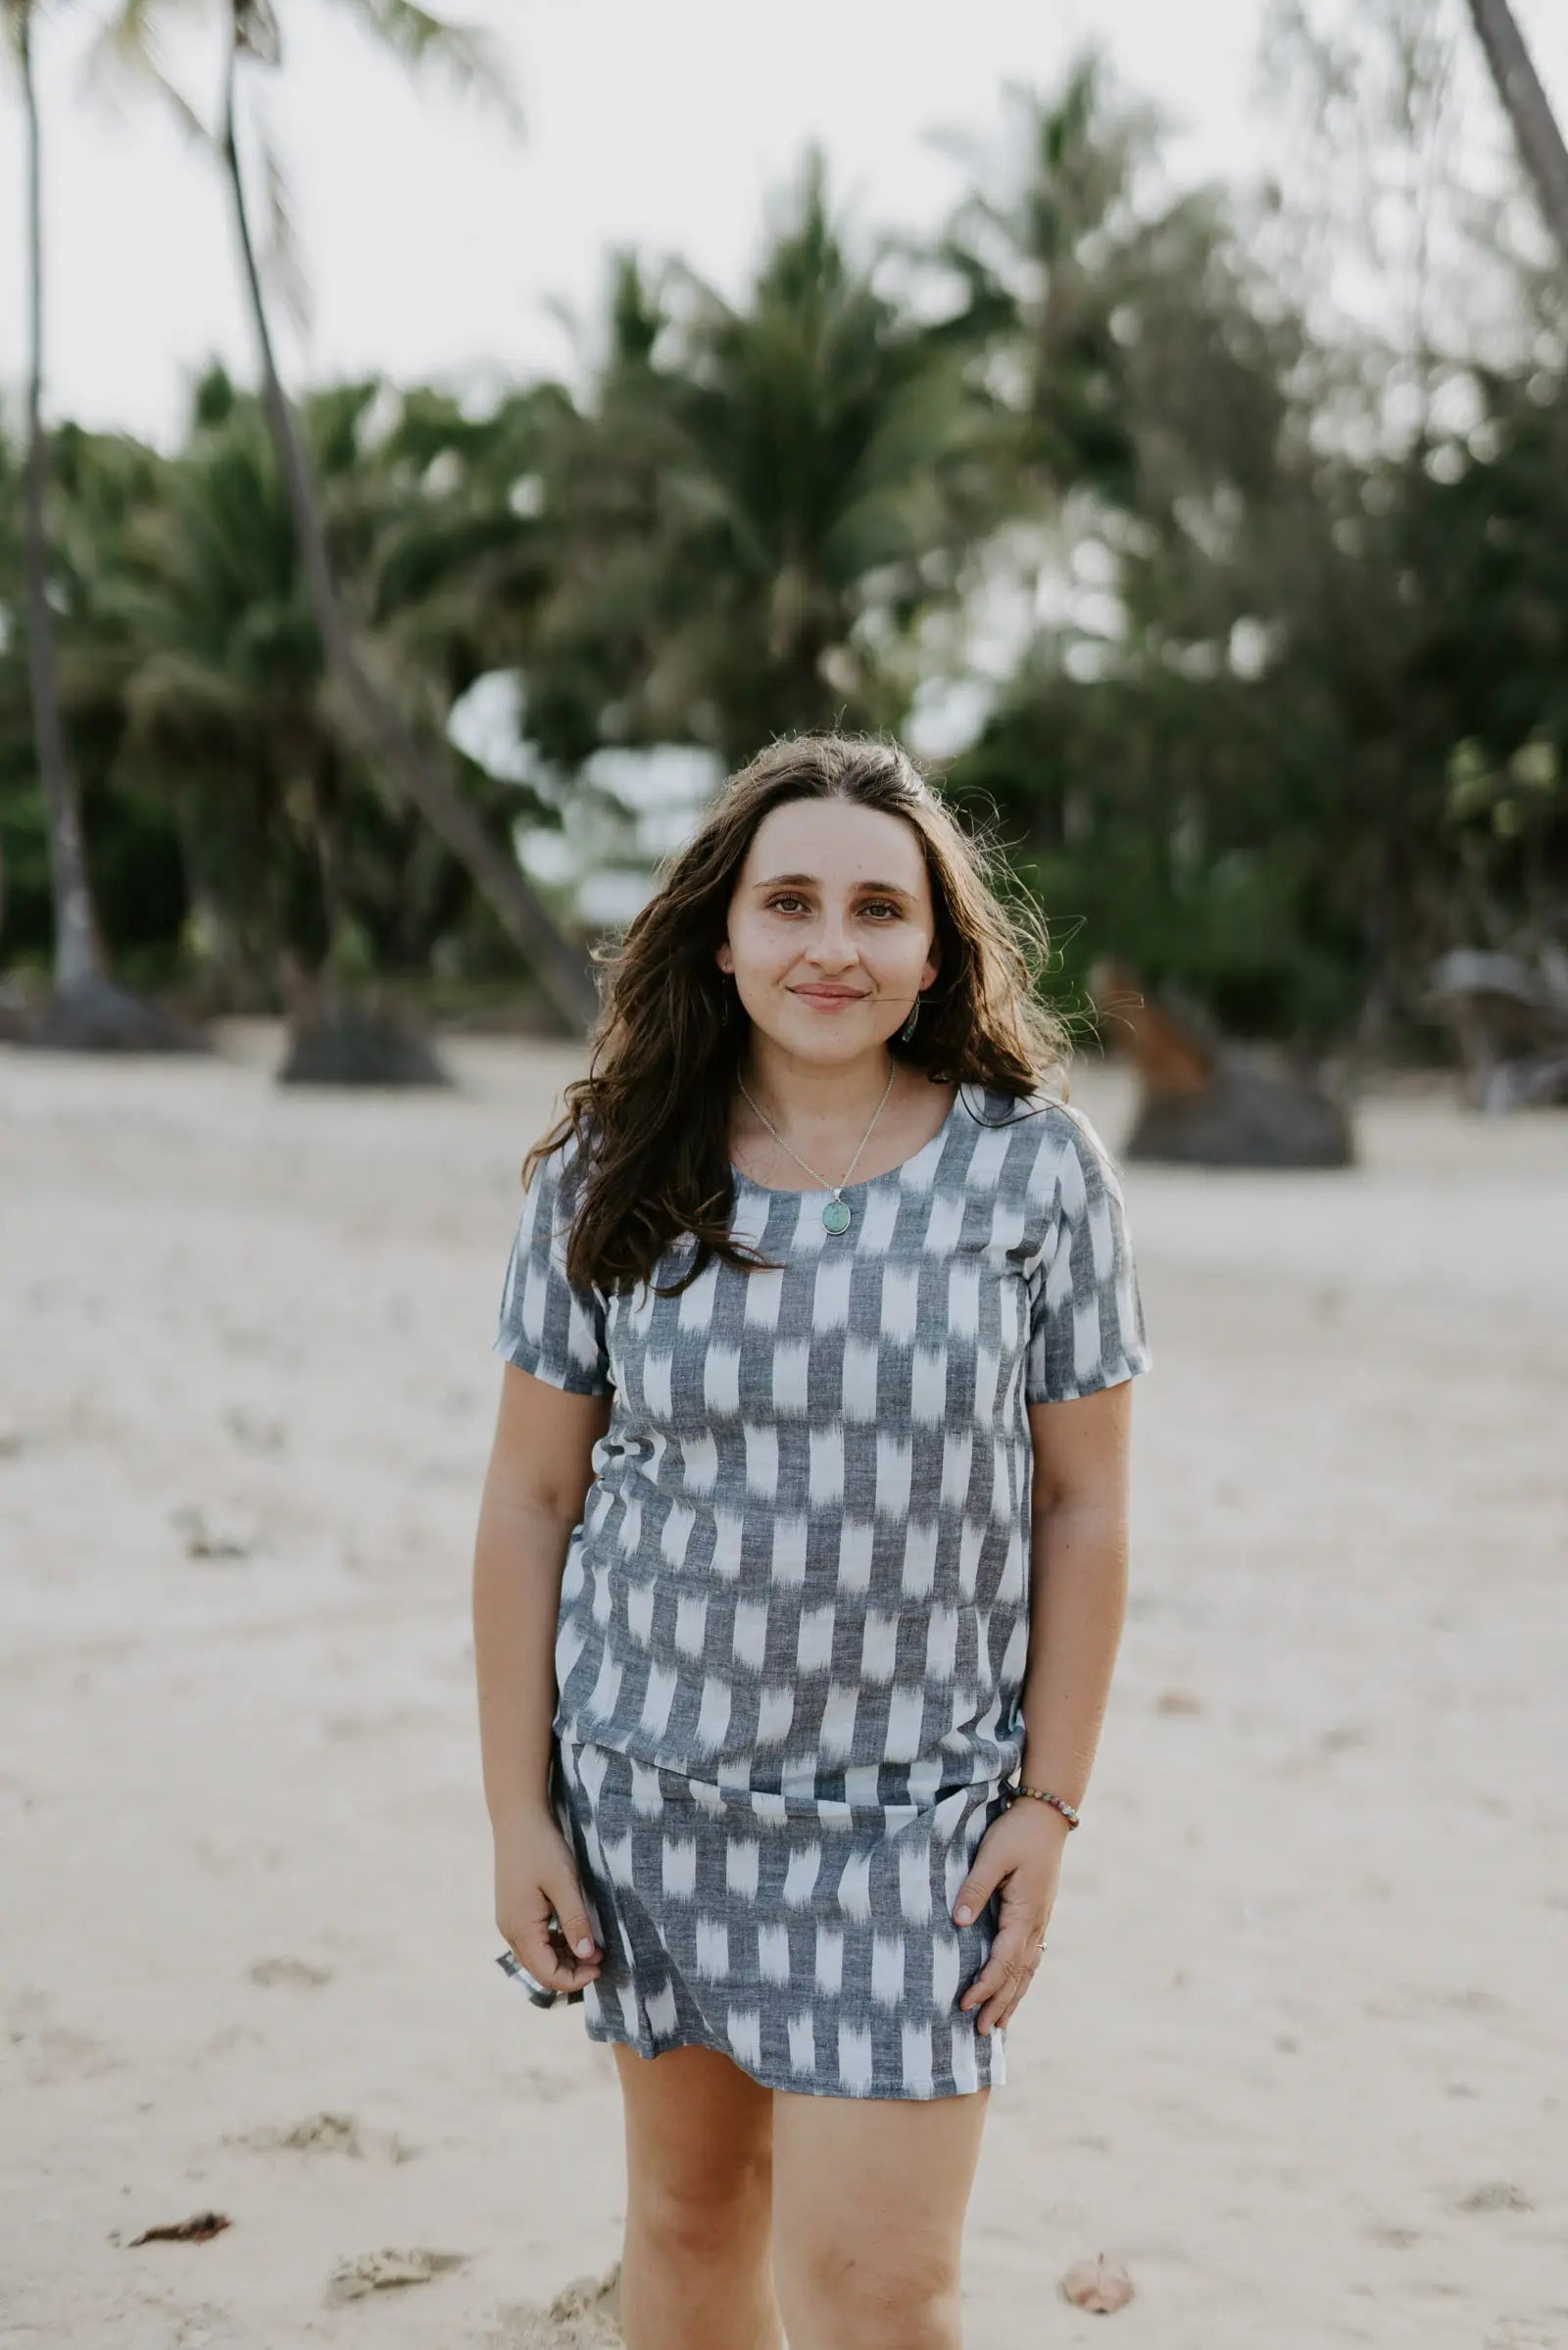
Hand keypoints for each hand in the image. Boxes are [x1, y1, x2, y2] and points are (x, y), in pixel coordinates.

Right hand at [494, 1811, 602, 1997]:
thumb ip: (575, 1921)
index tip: (600, 1966)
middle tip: (600, 1957)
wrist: (517, 1818)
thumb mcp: (564, 1883)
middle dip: (571, 1971)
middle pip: (540, 1969)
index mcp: (520, 1928)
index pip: (547, 1973)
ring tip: (592, 1946)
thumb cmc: (541, 1847)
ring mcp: (509, 1921)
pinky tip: (574, 1932)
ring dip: (563, 1958)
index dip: (575, 1979)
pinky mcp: (513, 1911)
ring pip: (537, 1956)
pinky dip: (554, 1944)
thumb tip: (587, 1956)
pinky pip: (533, 1940)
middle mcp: (510, 1930)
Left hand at [952, 1799, 1068, 2035]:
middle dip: (999, 2004)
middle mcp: (1035, 1923)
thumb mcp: (992, 1855)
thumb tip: (958, 1923)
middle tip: (981, 2034)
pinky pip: (1030, 1956)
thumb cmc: (1016, 1832)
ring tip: (999, 2026)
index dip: (985, 1986)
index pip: (1003, 1961)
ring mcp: (1039, 1920)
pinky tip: (1015, 1989)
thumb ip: (975, 1889)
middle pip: (1018, 1975)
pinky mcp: (1036, 1914)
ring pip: (1027, 1970)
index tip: (965, 2005)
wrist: (1046, 1815)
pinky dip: (1021, 1979)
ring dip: (1012, 1998)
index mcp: (1024, 1913)